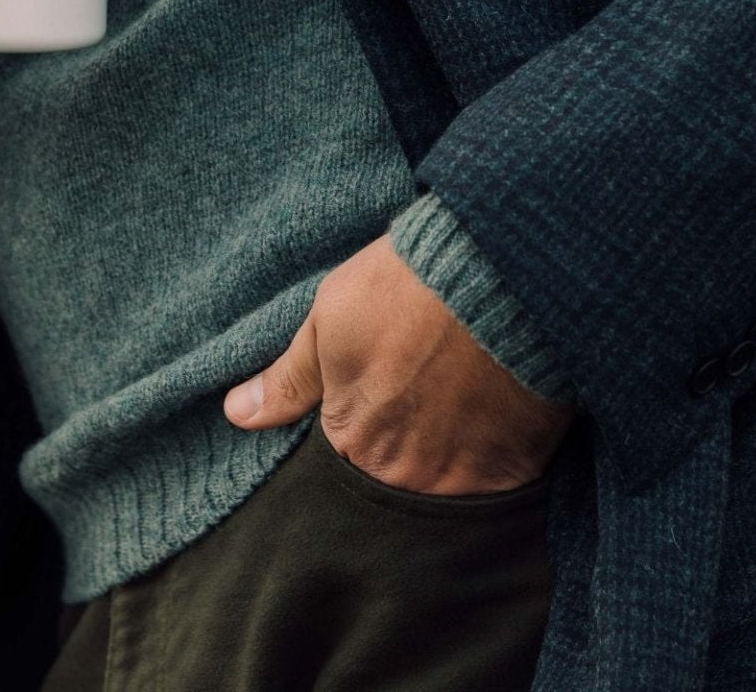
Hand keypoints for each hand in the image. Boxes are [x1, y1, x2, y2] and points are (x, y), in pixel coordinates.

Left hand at [222, 233, 575, 494]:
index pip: (348, 457)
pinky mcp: (518, 471)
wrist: (496, 268)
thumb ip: (289, 379)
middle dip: (407, 444)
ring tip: (462, 399)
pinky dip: (497, 457)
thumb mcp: (331, 317)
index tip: (385, 387)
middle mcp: (405, 476)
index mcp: (352, 442)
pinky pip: (501, 485)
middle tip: (426, 393)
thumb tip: (237, 415)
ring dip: (452, 452)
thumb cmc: (406, 286)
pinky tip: (497, 413)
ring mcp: (464, 480)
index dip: (365, 420)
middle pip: (399, 478)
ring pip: (449, 485)